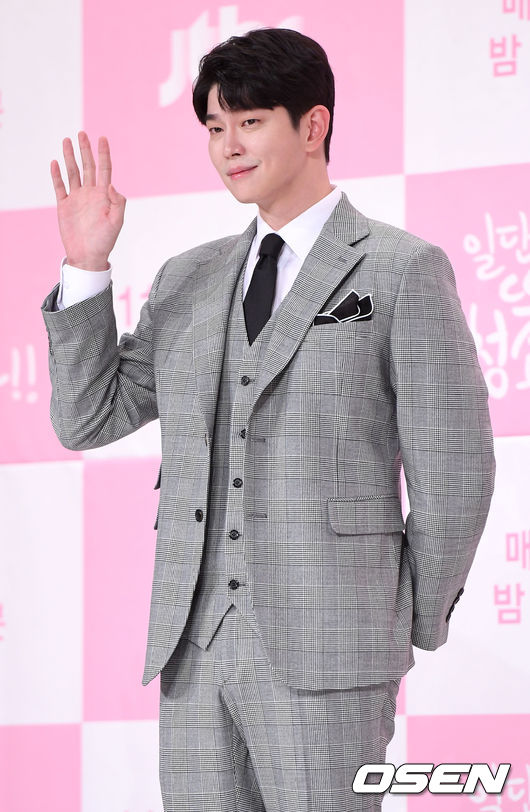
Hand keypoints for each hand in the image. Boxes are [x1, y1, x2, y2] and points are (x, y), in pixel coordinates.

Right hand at [50, 131, 125, 269]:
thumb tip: (112, 185)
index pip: (105, 169)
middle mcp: (90, 193)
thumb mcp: (116, 222)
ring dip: (70, 157)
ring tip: (66, 141)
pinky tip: (55, 162)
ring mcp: (77, 198)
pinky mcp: (64, 205)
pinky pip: (60, 186)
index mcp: (104, 196)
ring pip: (72, 172)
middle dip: (85, 150)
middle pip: (87, 166)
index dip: (103, 154)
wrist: (88, 256)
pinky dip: (57, 175)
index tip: (102, 138)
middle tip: (81, 133)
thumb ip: (117, 203)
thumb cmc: (105, 241)